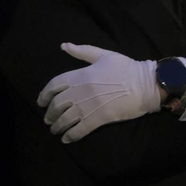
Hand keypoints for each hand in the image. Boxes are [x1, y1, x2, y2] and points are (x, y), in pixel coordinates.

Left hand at [38, 43, 159, 142]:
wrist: (144, 84)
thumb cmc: (126, 68)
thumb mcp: (104, 55)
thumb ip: (82, 51)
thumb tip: (64, 45)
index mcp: (80, 75)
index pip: (54, 85)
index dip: (44, 94)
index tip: (41, 101)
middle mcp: (80, 92)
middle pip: (56, 104)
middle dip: (49, 113)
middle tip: (48, 119)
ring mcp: (88, 107)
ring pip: (64, 119)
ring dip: (57, 126)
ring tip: (54, 130)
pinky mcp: (98, 120)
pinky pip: (78, 130)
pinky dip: (70, 136)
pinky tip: (66, 139)